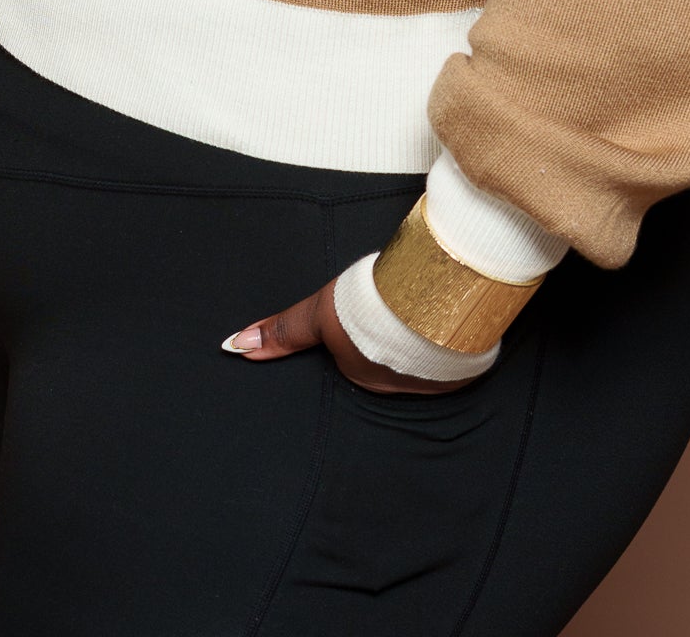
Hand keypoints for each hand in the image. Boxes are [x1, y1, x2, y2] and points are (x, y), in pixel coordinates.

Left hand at [221, 276, 472, 395]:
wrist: (424, 300)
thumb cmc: (367, 306)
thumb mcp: (317, 311)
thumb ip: (282, 329)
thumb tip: (233, 346)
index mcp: (357, 376)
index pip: (352, 357)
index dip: (356, 333)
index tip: (364, 317)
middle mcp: (390, 388)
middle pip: (383, 360)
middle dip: (385, 339)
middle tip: (389, 308)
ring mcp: (425, 383)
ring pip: (415, 361)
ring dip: (416, 341)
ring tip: (418, 309)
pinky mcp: (456, 374)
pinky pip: (445, 362)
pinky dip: (442, 344)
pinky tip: (443, 323)